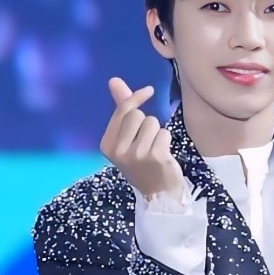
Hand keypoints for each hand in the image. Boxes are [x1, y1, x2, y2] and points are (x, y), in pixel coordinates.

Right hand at [100, 77, 184, 197]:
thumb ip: (121, 108)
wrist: (157, 194)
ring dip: (157, 132)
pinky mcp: (155, 156)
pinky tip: (163, 154)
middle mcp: (119, 150)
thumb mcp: (126, 138)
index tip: (148, 91)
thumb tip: (114, 80)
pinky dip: (166, 140)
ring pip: (152, 122)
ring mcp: (136, 154)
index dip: (136, 98)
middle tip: (147, 140)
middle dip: (146, 122)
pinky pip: (164, 132)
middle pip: (137, 114)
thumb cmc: (142, 163)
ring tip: (155, 148)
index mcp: (107, 144)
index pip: (122, 110)